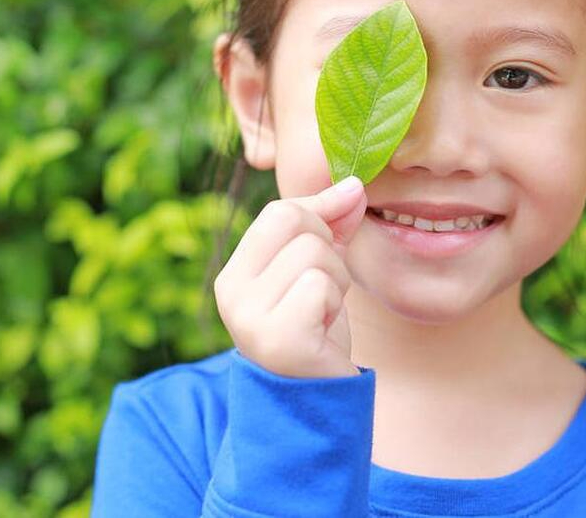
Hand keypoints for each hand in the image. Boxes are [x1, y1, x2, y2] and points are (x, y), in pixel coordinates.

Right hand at [213, 176, 365, 378]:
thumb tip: (353, 185)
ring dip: (336, 282)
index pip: (278, 211)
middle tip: (326, 288)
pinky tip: (325, 328)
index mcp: (235, 274)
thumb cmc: (317, 332)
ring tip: (324, 313)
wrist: (318, 401)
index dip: (319, 213)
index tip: (341, 230)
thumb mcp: (320, 269)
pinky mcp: (278, 338)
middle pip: (294, 222)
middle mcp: (232, 293)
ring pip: (314, 254)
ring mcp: (250, 317)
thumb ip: (330, 226)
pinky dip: (334, 304)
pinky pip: (319, 286)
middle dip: (327, 248)